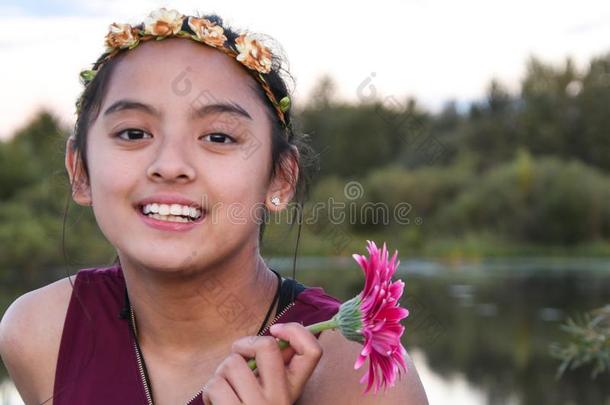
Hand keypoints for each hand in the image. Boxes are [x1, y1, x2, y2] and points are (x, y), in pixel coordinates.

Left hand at [202, 322, 322, 404]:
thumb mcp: (271, 392)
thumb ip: (275, 367)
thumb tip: (277, 335)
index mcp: (293, 388)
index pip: (313, 351)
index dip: (295, 331)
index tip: (276, 330)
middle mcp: (280, 398)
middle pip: (267, 346)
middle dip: (244, 345)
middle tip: (238, 357)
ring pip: (232, 364)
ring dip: (220, 372)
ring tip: (224, 388)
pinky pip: (215, 385)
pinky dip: (209, 391)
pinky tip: (216, 403)